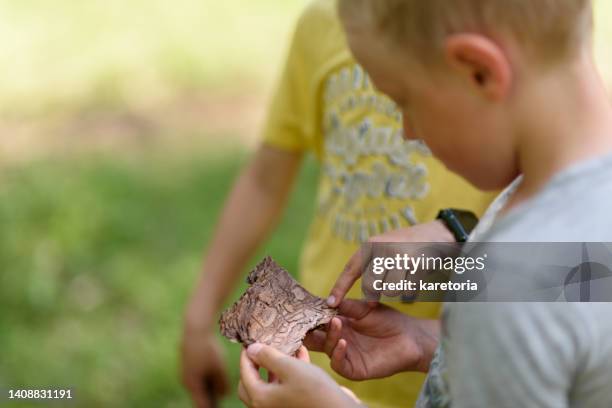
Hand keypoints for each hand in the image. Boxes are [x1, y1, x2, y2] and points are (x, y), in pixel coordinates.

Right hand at [181, 327, 228, 407]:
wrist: (195, 328)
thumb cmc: (209, 349)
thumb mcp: (219, 368)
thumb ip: (221, 383)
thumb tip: (223, 395)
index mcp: (193, 384)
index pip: (202, 404)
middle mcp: (186, 380)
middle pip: (199, 395)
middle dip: (210, 399)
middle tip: (221, 398)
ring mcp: (185, 371)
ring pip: (198, 385)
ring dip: (208, 389)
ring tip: (220, 391)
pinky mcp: (187, 362)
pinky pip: (196, 376)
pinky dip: (205, 379)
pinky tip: (214, 376)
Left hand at [239, 344, 359, 407]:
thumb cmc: (314, 390)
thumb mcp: (289, 367)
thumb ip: (268, 357)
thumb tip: (251, 349)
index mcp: (260, 398)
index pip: (245, 373)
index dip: (247, 355)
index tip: (249, 340)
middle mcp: (268, 406)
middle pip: (252, 384)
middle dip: (256, 365)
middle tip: (260, 349)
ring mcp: (282, 407)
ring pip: (271, 384)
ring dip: (275, 366)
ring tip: (283, 347)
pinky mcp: (296, 404)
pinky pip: (287, 387)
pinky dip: (290, 372)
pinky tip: (301, 354)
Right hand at [305, 300, 438, 379]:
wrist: (410, 337)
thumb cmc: (388, 320)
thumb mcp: (364, 309)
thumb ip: (346, 306)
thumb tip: (327, 301)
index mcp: (339, 325)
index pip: (317, 323)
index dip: (310, 316)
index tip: (304, 308)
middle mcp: (338, 340)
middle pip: (316, 338)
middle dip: (310, 329)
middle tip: (308, 320)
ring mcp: (345, 355)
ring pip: (326, 349)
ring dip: (329, 336)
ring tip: (336, 322)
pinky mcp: (354, 369)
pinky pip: (339, 365)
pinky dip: (338, 354)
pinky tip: (344, 342)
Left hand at [327, 221, 454, 306]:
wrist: (439, 233)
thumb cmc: (407, 246)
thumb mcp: (384, 248)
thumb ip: (371, 265)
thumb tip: (359, 296)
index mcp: (372, 244)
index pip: (351, 269)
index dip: (340, 288)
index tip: (331, 304)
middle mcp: (383, 248)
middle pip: (370, 286)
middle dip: (375, 294)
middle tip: (386, 287)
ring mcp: (401, 256)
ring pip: (389, 291)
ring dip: (396, 291)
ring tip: (404, 277)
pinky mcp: (418, 264)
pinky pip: (409, 291)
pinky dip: (412, 292)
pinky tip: (416, 279)